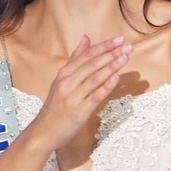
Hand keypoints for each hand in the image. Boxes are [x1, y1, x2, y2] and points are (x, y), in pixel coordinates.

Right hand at [33, 35, 131, 150]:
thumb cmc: (55, 106)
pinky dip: (106, 86)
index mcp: (64, 73)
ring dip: (111, 66)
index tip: (119, 39)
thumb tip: (86, 38)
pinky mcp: (79, 111)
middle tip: (126, 46)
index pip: (86, 55)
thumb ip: (75, 58)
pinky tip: (116, 78)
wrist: (43, 131)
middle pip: (92, 64)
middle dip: (111, 53)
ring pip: (95, 78)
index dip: (104, 46)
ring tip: (125, 57)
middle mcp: (67, 82)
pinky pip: (95, 96)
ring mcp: (73, 96)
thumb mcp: (62, 79)